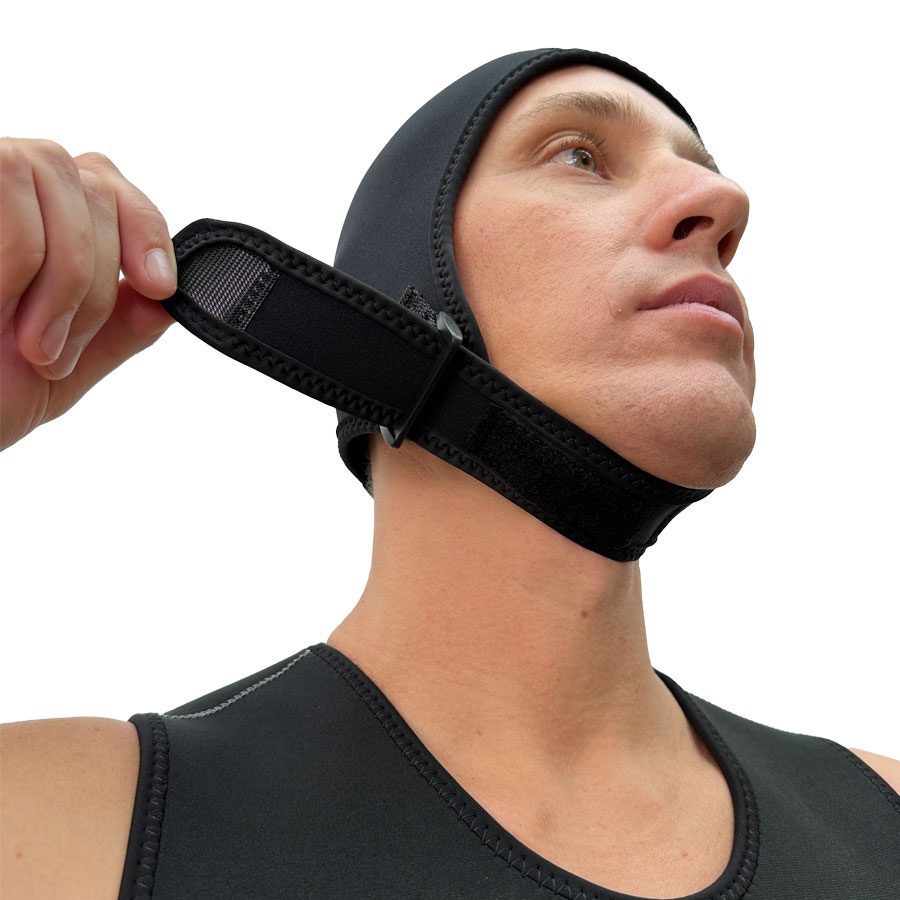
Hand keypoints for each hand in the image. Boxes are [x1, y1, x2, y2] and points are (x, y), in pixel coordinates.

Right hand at [1, 138, 177, 450]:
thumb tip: (172, 301)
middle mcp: (6, 190)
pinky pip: (7, 184)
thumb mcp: (65, 367)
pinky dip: (19, 259)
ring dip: (61, 273)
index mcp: (39, 224)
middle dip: (95, 279)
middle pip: (92, 185)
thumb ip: (120, 328)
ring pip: (52, 171)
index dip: (145, 229)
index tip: (160, 288)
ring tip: (32, 345)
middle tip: (55, 351)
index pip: (107, 183)